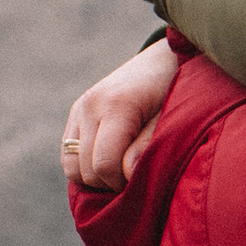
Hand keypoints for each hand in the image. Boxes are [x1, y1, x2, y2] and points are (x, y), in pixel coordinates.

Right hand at [62, 43, 176, 188]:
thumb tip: (126, 174)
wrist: (163, 63)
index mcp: (116, 106)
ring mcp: (79, 109)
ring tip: (122, 172)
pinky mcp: (75, 113)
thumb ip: (148, 146)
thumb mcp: (172, 119)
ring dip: (95, 178)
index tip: (143, 180)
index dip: (122, 183)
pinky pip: (68, 154)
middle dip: (110, 183)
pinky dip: (85, 167)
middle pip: (86, 170)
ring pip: (71, 166)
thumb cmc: (177, 93)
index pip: (104, 164)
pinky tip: (110, 165)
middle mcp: (90, 106)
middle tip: (135, 178)